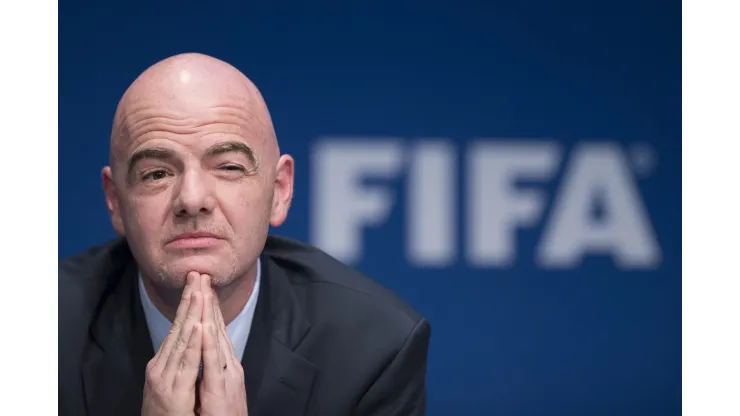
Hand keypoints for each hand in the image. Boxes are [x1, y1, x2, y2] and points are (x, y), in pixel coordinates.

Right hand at [142, 272, 203, 415]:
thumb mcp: (172, 386)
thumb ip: (178, 365)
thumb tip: (186, 345)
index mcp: (163, 364)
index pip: (179, 328)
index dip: (189, 306)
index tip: (197, 284)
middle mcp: (161, 366)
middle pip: (179, 327)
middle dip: (190, 300)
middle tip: (197, 274)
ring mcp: (165, 378)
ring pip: (182, 340)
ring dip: (191, 314)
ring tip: (199, 291)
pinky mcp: (173, 391)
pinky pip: (186, 363)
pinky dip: (193, 344)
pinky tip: (199, 326)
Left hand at [197, 274, 248, 415]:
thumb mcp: (215, 390)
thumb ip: (212, 371)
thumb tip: (204, 356)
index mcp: (226, 366)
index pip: (215, 330)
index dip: (208, 307)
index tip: (202, 286)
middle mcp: (228, 367)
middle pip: (216, 328)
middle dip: (207, 301)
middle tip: (201, 275)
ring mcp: (225, 376)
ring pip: (215, 339)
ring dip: (208, 313)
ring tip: (203, 290)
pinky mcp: (219, 389)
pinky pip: (212, 363)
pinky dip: (208, 343)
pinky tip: (205, 325)